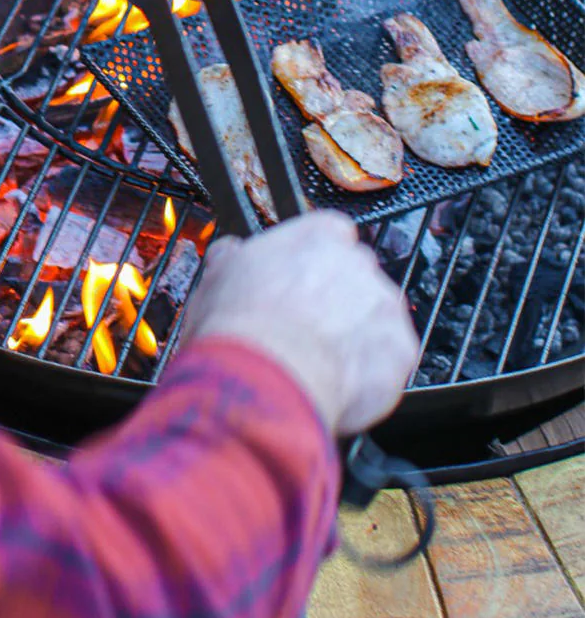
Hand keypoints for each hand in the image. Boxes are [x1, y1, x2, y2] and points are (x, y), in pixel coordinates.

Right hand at [180, 211, 418, 436]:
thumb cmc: (239, 327)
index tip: (297, 284)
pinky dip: (369, 374)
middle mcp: (359, 262)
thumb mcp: (216, 277)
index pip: (329, 237)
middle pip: (356, 277)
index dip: (311, 265)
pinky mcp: (400, 351)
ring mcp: (384, 306)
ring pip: (375, 319)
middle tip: (304, 328)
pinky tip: (336, 382)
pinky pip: (388, 361)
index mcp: (319, 234)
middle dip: (336, 301)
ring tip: (318, 362)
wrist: (264, 378)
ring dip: (354, 336)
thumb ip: (234, 258)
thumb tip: (230, 253)